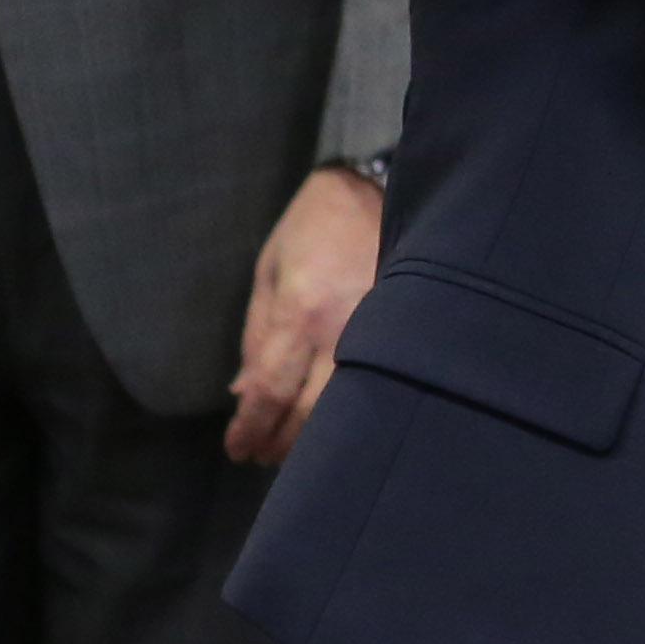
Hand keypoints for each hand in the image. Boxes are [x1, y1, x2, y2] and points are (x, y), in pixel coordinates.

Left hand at [225, 164, 383, 463]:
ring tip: (293, 446)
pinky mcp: (406, 334)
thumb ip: (257, 335)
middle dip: (279, 442)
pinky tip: (335, 420)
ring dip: (316, 437)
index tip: (238, 449)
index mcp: (301, 312)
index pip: (270, 393)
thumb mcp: (270, 270)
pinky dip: (351, 413)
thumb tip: (244, 393)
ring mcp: (381, 336)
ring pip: (348, 411)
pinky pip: (376, 387)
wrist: (382, 189)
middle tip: (260, 454)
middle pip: (309, 414)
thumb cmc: (315, 224)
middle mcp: (343, 331)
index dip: (251, 429)